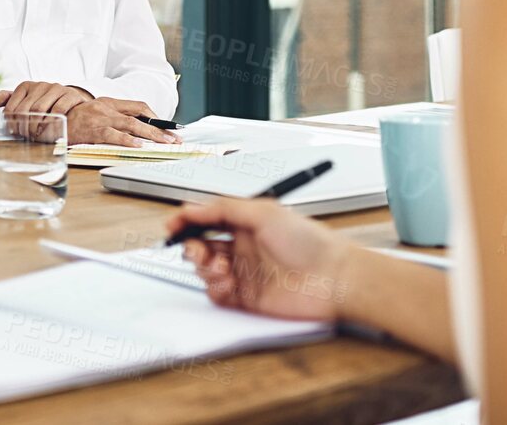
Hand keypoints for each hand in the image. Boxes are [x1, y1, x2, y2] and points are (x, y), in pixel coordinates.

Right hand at [63, 95, 180, 145]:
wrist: (48, 119)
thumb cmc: (72, 120)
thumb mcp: (93, 114)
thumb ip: (112, 119)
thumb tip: (135, 132)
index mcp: (108, 103)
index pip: (138, 106)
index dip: (155, 117)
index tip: (168, 127)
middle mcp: (106, 107)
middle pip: (139, 116)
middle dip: (160, 128)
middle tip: (174, 139)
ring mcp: (99, 118)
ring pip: (131, 125)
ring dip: (151, 135)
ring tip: (165, 143)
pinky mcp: (92, 130)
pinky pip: (113, 135)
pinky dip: (128, 140)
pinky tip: (139, 146)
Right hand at [166, 197, 354, 320]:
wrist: (334, 278)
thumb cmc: (309, 242)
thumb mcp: (263, 211)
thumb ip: (222, 208)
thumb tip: (192, 207)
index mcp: (244, 224)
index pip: (206, 220)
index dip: (186, 222)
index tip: (172, 226)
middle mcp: (242, 248)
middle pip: (200, 247)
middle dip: (191, 248)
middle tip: (198, 251)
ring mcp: (244, 273)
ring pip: (205, 271)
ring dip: (205, 268)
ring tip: (222, 267)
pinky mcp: (248, 298)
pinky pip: (218, 294)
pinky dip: (215, 288)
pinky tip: (228, 282)